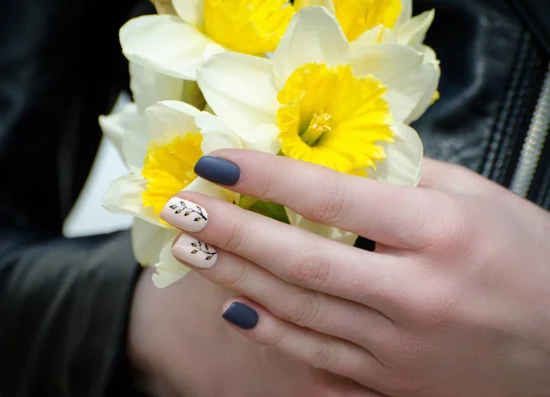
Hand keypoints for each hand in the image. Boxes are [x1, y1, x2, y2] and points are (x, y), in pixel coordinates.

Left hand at [161, 150, 549, 396]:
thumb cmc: (536, 264)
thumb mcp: (483, 202)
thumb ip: (408, 179)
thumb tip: (337, 164)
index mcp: (442, 235)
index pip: (333, 197)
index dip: (268, 175)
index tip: (219, 160)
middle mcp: (417, 296)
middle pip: (302, 260)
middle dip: (232, 231)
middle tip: (181, 207)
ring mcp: (402, 350)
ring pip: (300, 312)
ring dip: (236, 279)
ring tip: (191, 251)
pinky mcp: (396, 385)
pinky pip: (319, 358)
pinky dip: (272, 333)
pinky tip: (235, 308)